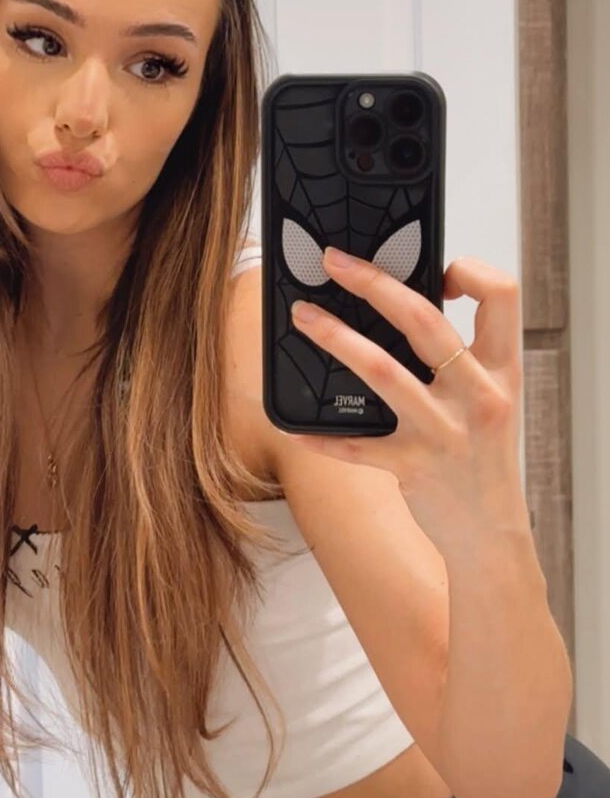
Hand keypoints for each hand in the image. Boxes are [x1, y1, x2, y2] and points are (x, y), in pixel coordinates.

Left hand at [287, 247, 529, 555]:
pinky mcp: (412, 466)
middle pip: (424, 321)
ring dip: (335, 338)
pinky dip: (322, 435)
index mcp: (501, 370)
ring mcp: (444, 431)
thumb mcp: (490, 401)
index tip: (438, 270)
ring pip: (381, 370)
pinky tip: (294, 426)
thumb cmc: (485, 460)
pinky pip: (356, 445)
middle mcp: (477, 395)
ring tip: (303, 316)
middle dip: (373, 283)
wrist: (492, 535)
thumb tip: (402, 310)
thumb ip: (462, 361)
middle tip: (334, 262)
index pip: (502, 295)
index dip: (470, 271)